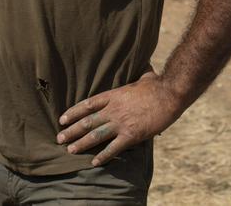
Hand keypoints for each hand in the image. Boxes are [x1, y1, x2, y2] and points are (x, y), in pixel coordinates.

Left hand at [56, 70, 184, 166]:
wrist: (170, 94)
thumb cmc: (158, 84)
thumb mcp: (143, 77)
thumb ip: (138, 76)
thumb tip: (145, 69)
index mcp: (114, 95)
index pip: (88, 105)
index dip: (73, 112)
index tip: (62, 119)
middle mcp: (113, 110)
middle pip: (87, 122)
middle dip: (72, 131)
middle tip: (59, 139)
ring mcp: (121, 123)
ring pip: (95, 135)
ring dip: (81, 144)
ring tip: (70, 150)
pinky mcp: (131, 135)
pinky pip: (113, 148)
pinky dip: (103, 156)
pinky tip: (94, 162)